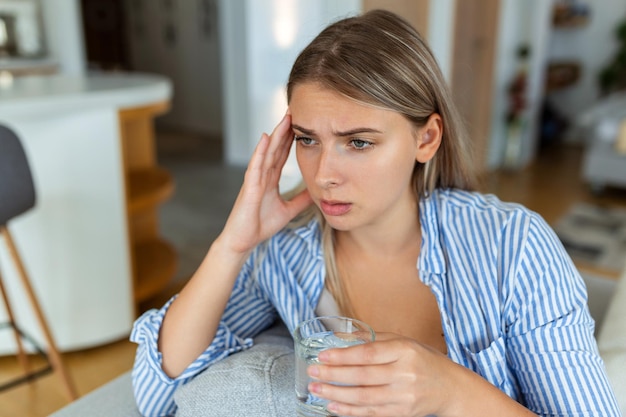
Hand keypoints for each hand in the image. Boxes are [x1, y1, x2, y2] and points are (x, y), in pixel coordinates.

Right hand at [219, 112, 311, 253]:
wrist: (243, 241)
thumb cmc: (260, 226)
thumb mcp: (288, 210)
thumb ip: (300, 200)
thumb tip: (316, 192)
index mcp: (269, 180)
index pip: (281, 154)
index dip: (290, 138)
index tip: (301, 123)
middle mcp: (261, 175)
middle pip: (275, 148)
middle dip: (285, 130)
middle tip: (295, 110)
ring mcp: (254, 180)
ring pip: (266, 153)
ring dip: (275, 135)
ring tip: (284, 118)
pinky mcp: (248, 188)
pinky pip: (255, 166)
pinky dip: (259, 152)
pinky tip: (264, 139)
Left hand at [306, 333, 455, 416]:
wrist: (451, 387)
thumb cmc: (423, 360)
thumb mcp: (402, 341)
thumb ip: (372, 338)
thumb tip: (339, 336)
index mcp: (404, 350)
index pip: (368, 354)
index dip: (342, 356)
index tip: (322, 356)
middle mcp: (405, 373)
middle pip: (362, 376)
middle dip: (333, 375)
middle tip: (312, 372)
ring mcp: (404, 396)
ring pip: (364, 397)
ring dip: (336, 394)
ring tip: (317, 390)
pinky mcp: (402, 413)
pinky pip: (371, 413)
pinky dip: (349, 411)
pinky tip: (333, 406)